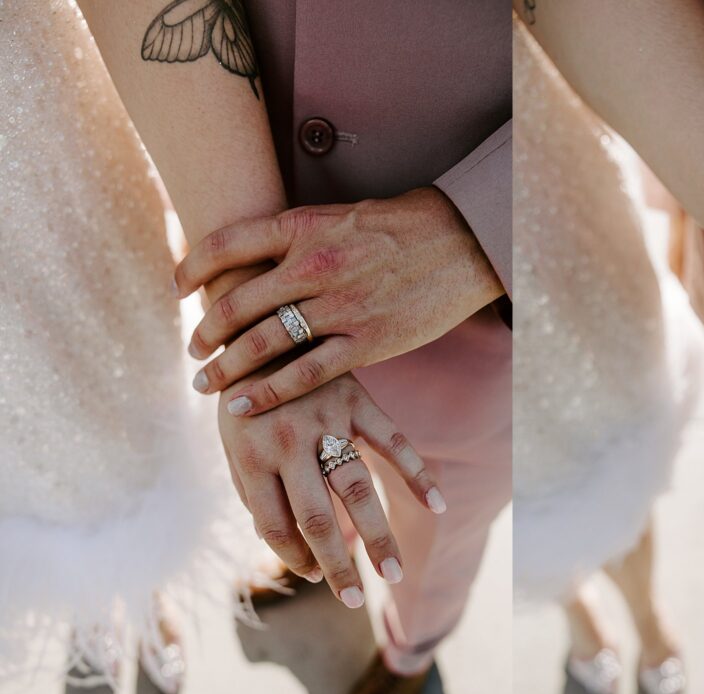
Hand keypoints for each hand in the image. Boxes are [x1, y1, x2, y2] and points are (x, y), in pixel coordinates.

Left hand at [175, 187, 504, 415]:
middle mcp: (313, 265)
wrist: (463, 240)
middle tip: (193, 350)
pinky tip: (244, 405)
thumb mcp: (343, 216)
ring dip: (227, 368)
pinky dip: (269, 392)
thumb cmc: (404, 225)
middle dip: (207, 332)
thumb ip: (302, 238)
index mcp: (304, 227)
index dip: (192, 268)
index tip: (179, 287)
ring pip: (263, 344)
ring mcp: (340, 306)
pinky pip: (305, 374)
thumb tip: (263, 255)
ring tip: (207, 383)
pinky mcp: (367, 341)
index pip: (227, 245)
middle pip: (237, 303)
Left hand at [219, 370, 446, 606]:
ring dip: (377, 535)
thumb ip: (254, 491)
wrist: (260, 325)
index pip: (276, 525)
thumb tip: (287, 547)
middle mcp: (288, 441)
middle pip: (317, 517)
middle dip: (336, 564)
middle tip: (354, 600)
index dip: (295, 559)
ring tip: (393, 574)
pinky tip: (437, 505)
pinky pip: (393, 441)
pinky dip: (416, 472)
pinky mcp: (357, 400)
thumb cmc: (243, 397)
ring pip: (356, 488)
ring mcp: (326, 419)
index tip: (315, 577)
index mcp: (251, 455)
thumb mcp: (233, 442)